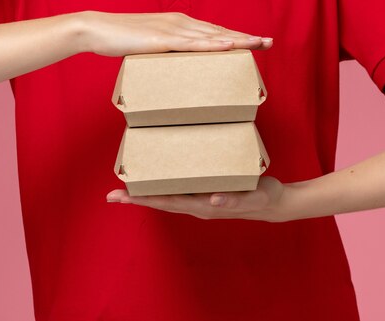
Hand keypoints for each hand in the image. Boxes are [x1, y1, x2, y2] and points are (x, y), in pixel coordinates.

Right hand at [77, 10, 272, 56]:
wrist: (97, 29)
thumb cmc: (120, 40)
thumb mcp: (148, 47)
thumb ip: (164, 54)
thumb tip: (175, 69)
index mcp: (178, 25)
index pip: (213, 31)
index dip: (236, 36)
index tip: (255, 41)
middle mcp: (181, 23)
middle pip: (219, 31)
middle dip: (246, 37)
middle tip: (269, 42)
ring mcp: (173, 30)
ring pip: (212, 36)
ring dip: (238, 39)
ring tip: (259, 44)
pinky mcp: (163, 39)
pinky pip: (193, 43)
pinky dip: (214, 44)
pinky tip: (230, 45)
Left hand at [106, 176, 288, 221]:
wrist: (273, 202)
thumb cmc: (263, 197)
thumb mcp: (252, 197)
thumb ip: (234, 199)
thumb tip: (212, 199)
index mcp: (203, 206)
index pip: (166, 202)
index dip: (142, 199)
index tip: (121, 196)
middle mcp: (196, 205)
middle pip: (160, 201)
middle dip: (135, 197)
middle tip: (111, 194)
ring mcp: (199, 200)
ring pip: (167, 196)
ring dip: (146, 192)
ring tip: (127, 185)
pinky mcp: (205, 192)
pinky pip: (179, 189)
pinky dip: (163, 185)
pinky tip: (156, 179)